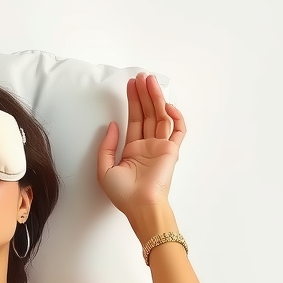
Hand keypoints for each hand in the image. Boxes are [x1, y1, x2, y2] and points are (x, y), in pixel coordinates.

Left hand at [97, 73, 186, 212]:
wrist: (141, 206)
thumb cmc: (123, 194)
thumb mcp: (104, 169)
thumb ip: (107, 147)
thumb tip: (113, 125)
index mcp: (133, 150)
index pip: (134, 120)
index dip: (133, 102)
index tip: (130, 86)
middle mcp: (148, 146)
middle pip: (148, 114)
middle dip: (144, 94)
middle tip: (141, 77)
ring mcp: (161, 147)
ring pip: (160, 116)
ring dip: (156, 98)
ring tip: (149, 81)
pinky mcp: (172, 150)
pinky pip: (178, 130)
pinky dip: (176, 116)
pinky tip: (167, 104)